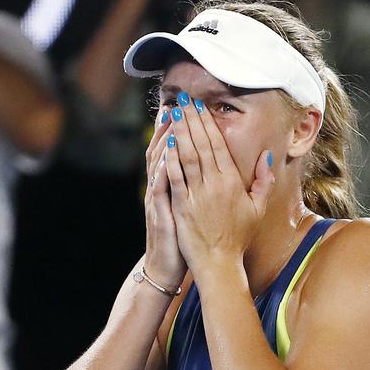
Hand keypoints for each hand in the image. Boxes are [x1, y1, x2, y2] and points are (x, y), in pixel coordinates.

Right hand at [143, 108, 186, 287]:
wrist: (168, 265)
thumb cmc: (184, 237)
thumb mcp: (190, 208)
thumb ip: (198, 186)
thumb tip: (210, 168)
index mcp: (174, 184)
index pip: (177, 150)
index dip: (183, 129)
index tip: (191, 108)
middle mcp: (163, 187)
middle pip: (166, 149)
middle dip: (174, 126)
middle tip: (180, 103)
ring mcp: (159, 198)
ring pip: (160, 163)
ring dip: (166, 141)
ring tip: (173, 120)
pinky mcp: (159, 212)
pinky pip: (159, 188)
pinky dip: (163, 171)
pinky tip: (169, 156)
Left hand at [163, 95, 274, 275]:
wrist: (219, 262)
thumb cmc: (238, 237)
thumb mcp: (258, 208)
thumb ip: (264, 181)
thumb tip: (267, 156)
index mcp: (232, 182)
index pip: (218, 145)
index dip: (207, 123)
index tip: (200, 106)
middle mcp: (214, 184)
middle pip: (201, 144)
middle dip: (191, 119)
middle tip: (183, 99)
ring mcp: (197, 194)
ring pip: (187, 155)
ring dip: (180, 132)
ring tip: (173, 112)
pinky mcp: (182, 205)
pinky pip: (176, 176)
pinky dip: (171, 158)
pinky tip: (166, 142)